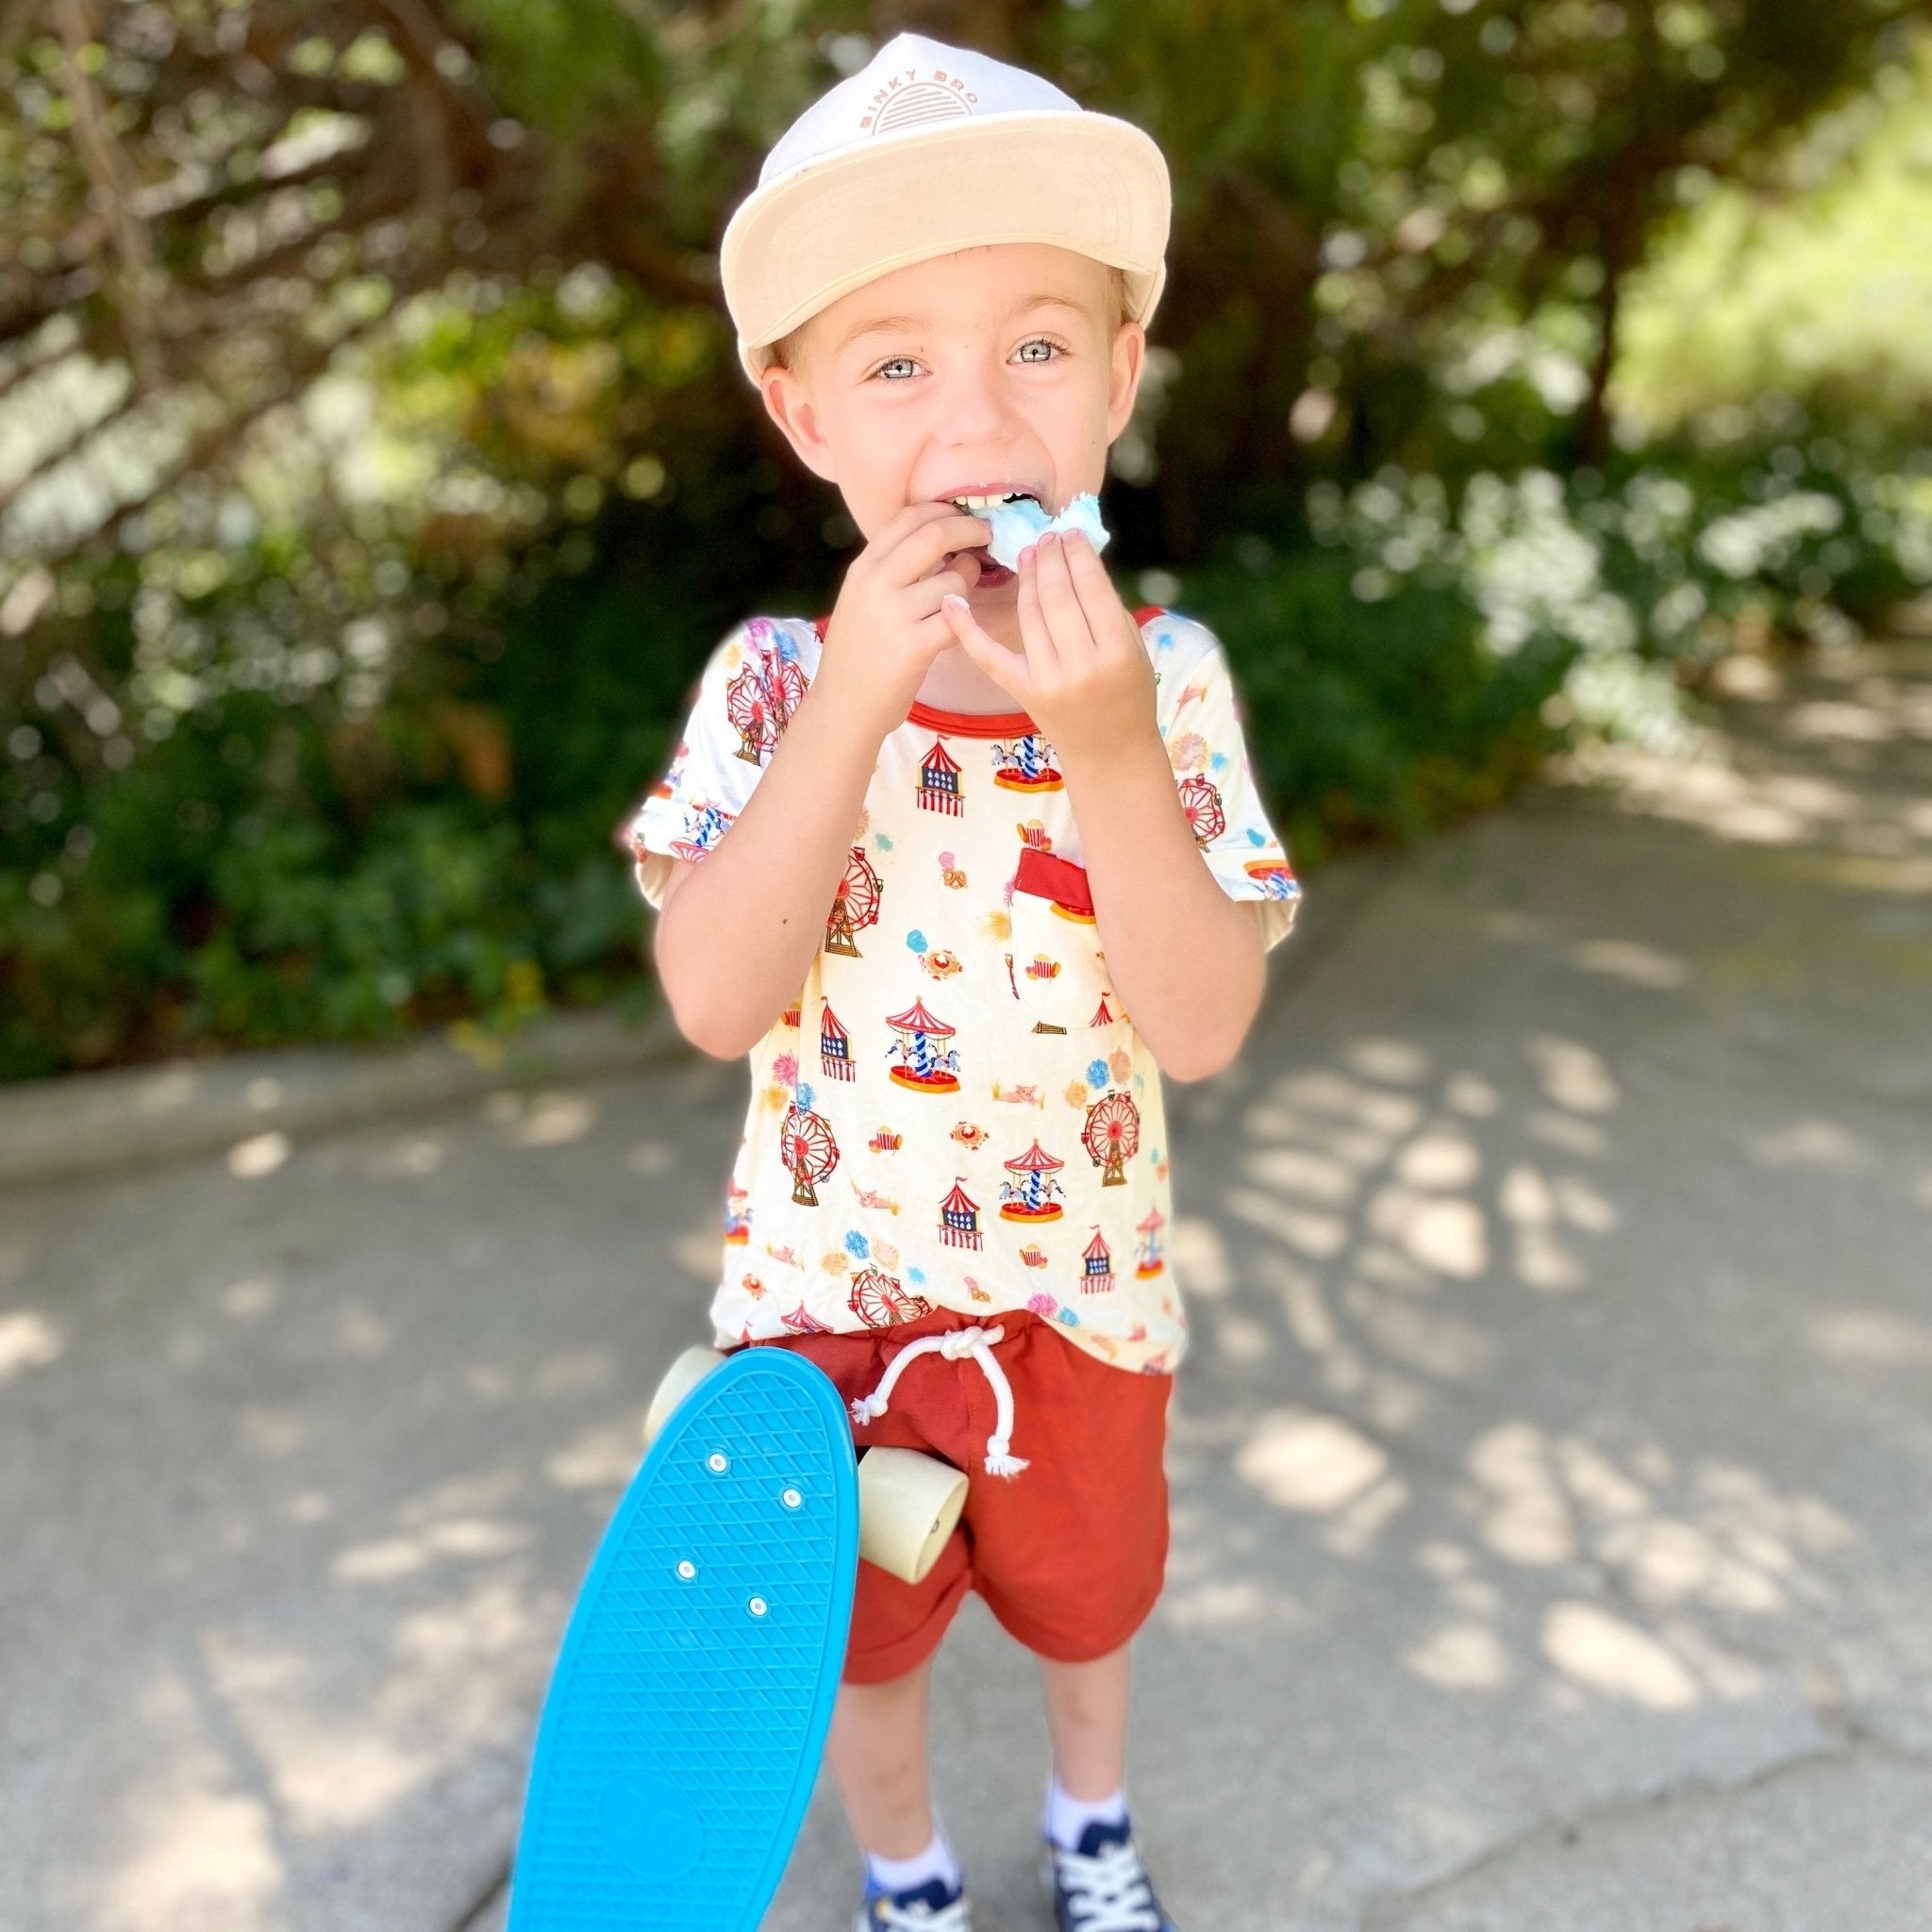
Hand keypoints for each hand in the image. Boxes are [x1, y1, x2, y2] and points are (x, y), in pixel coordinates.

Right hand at [817, 502, 992, 732]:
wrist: (844, 706)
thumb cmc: (858, 654)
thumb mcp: (859, 599)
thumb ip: (889, 569)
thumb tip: (937, 537)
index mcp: (863, 568)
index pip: (909, 517)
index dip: (944, 510)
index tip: (963, 517)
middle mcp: (875, 584)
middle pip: (935, 534)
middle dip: (970, 530)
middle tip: (987, 536)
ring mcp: (894, 615)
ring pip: (955, 579)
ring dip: (970, 582)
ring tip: (964, 595)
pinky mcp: (914, 647)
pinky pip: (958, 618)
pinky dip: (966, 619)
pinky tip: (960, 625)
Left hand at [938, 529, 1157, 766]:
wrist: (1111, 751)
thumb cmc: (1129, 694)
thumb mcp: (1135, 650)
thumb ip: (1109, 610)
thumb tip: (1077, 561)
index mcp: (1116, 652)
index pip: (1091, 588)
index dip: (1078, 554)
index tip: (1070, 534)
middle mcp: (1080, 666)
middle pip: (1057, 596)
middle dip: (1050, 558)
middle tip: (1046, 538)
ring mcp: (1047, 680)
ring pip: (1029, 614)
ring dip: (1026, 577)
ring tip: (1028, 554)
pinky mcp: (1021, 691)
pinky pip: (988, 656)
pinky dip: (967, 628)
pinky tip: (952, 601)